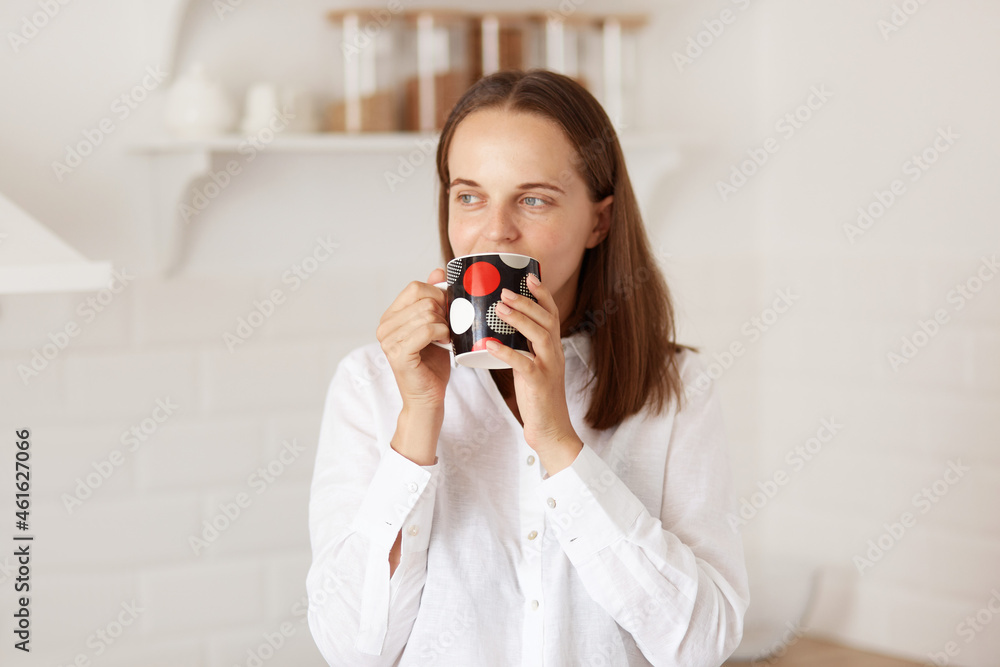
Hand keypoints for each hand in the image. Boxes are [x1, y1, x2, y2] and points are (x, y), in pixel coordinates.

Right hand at [376, 268, 451, 411]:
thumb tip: (437, 271)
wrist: (428, 397)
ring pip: (427, 314)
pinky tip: (444, 344)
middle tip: (447, 329)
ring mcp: (388, 340)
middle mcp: (384, 326)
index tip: (446, 312)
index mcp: (390, 316)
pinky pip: (427, 330)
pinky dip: (442, 334)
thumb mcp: (435, 326)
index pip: (415, 287)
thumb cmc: (432, 363)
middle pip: (423, 299)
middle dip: (443, 312)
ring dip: (445, 325)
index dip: (437, 295)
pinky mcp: (398, 354)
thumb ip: (433, 299)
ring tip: (445, 339)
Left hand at [485, 273, 582, 460]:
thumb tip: (498, 331)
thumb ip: (522, 348)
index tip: (530, 277)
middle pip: (546, 319)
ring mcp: (549, 368)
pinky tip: (490, 345)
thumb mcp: (531, 367)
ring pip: (539, 336)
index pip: (551, 314)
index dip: (542, 294)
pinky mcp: (539, 384)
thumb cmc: (537, 398)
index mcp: (552, 347)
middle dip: (527, 302)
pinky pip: (524, 364)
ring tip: (499, 308)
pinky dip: (506, 353)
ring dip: (520, 319)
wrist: (551, 430)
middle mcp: (554, 353)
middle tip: (505, 290)